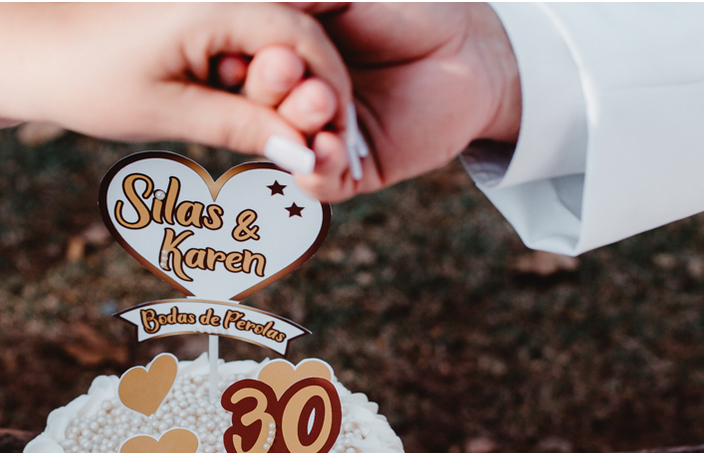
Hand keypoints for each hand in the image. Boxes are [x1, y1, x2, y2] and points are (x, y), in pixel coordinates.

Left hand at [0, 3, 352, 168]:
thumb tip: (302, 155)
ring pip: (277, 56)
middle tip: (328, 160)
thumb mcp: (168, 111)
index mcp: (218, 5)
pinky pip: (249, 59)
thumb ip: (240, 127)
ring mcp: (212, 10)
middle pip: (300, 48)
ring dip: (292, 105)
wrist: (27, 56)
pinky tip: (266, 134)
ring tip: (300, 156)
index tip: (339, 147)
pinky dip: (263, 97)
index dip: (330, 98)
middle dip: (319, 103)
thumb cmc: (87, 81)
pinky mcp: (199, 27)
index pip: (304, 46)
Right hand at [224, 3, 521, 200]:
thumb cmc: (405, 14)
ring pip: (286, 148)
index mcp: (280, 61)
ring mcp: (319, 142)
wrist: (471, 53)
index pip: (240, 70)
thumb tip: (241, 5)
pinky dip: (318, 168)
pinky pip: (321, 183)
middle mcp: (292, 105)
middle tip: (286, 71)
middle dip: (267, 92)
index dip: (235, 64)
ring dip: (295, 127)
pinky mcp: (352, 176)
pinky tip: (327, 148)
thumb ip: (293, 3)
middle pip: (256, 110)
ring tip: (320, 105)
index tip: (232, 53)